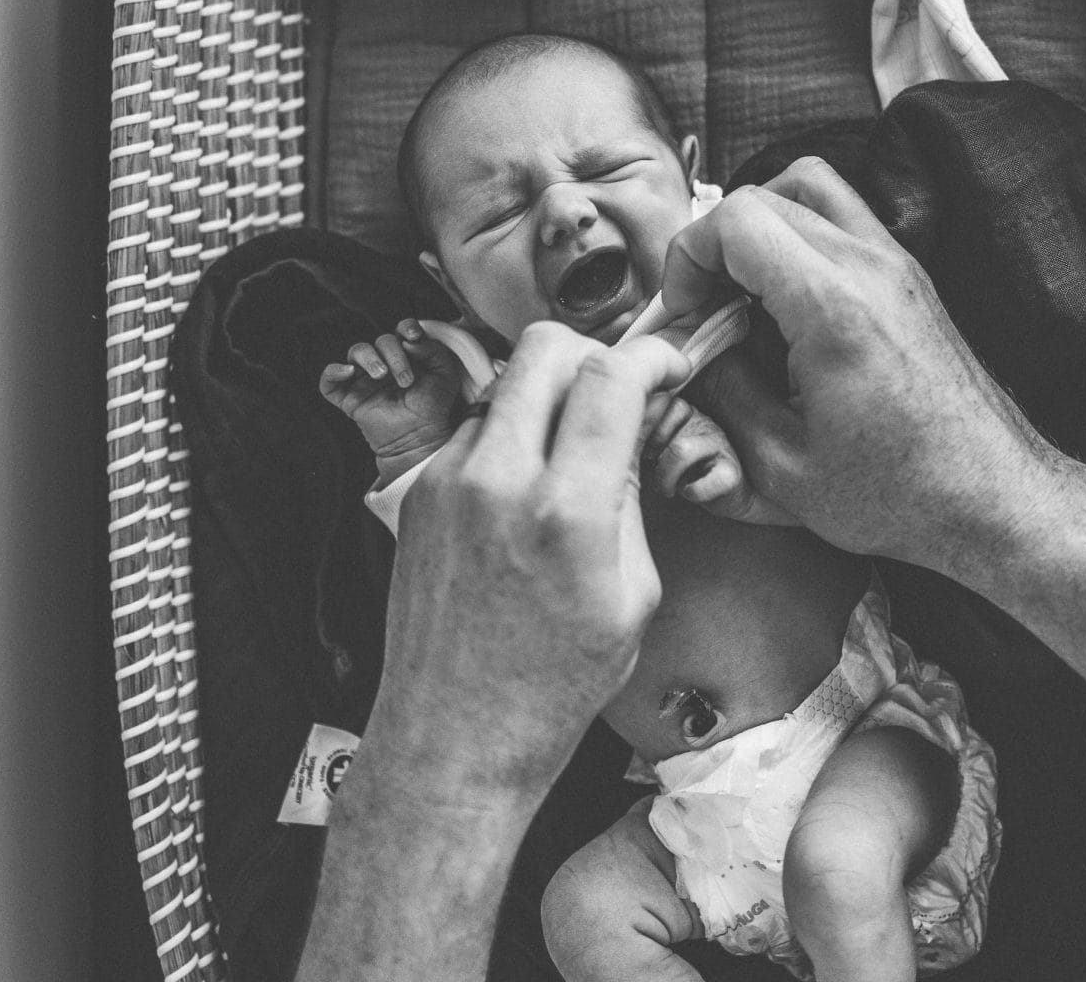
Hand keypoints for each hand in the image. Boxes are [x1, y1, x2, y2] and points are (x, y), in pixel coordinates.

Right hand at [319, 319, 462, 478]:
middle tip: (407, 380)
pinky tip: (349, 372)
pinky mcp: (348, 397)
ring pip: (356, 351)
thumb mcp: (444, 375)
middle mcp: (384, 361)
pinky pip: (328, 380)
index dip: (406, 327)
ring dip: (370, 358)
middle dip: (394, 355)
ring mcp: (364, 378)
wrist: (421, 438)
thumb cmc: (434, 405)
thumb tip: (409, 339)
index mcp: (407, 353)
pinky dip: (334, 371)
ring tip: (382, 376)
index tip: (413, 336)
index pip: (401, 330)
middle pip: (382, 341)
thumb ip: (433, 351)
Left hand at [369, 322, 689, 790]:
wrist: (457, 736)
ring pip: (506, 387)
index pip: (610, 377)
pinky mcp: (420, 494)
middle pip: (544, 348)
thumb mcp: (633, 595)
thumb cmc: (551, 686)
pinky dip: (508, 441)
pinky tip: (525, 494)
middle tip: (616, 387)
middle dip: (592, 352)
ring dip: (546, 401)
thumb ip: (632, 496)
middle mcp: (499, 483)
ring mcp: (448, 483)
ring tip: (568, 455)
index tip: (666, 365)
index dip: (651, 356)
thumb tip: (634, 428)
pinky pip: (474, 432)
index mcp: (567, 512)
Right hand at [658, 158, 1058, 567]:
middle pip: (766, 195)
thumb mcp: (781, 466)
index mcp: (833, 306)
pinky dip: (801, 241)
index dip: (689, 257)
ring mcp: (897, 265)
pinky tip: (790, 310)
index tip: (685, 310)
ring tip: (745, 296)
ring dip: (762, 227)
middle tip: (706, 310)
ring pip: (810, 188)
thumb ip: (723, 395)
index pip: (737, 219)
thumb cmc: (901, 493)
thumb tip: (694, 354)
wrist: (990, 496)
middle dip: (716, 246)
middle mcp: (870, 267)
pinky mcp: (910, 278)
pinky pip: (843, 221)